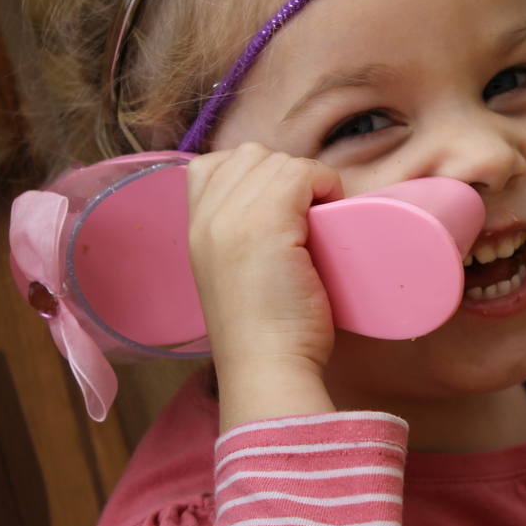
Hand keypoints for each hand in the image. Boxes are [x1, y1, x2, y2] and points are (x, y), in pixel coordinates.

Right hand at [187, 142, 342, 428]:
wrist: (268, 370)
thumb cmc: (266, 333)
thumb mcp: (235, 275)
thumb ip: (239, 238)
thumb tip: (282, 205)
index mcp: (195, 230)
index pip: (211, 165)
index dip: (253, 174)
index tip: (280, 205)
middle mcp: (207, 218)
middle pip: (249, 156)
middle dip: (284, 174)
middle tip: (306, 215)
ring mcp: (233, 219)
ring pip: (278, 161)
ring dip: (307, 180)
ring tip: (318, 219)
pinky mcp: (267, 225)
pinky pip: (302, 173)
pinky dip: (324, 183)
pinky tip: (331, 213)